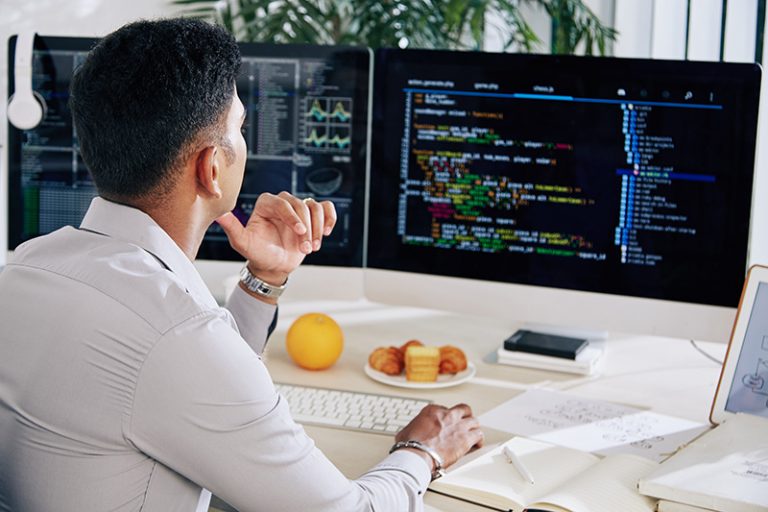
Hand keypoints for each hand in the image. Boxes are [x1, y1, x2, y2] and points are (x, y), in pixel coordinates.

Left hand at [216, 192, 336, 281]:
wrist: (272, 267)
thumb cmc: (257, 254)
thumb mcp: (242, 243)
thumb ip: (232, 227)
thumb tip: (218, 214)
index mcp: (265, 204)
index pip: (282, 203)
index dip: (293, 217)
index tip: (300, 232)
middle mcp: (282, 203)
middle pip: (301, 205)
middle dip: (307, 228)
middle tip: (307, 248)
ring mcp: (298, 209)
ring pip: (315, 206)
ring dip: (318, 227)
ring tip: (314, 247)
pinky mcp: (311, 216)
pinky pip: (326, 208)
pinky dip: (330, 218)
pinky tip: (327, 232)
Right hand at [395, 404, 483, 469]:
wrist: (417, 455)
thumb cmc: (410, 446)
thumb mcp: (406, 431)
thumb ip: (413, 429)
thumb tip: (410, 433)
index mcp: (432, 411)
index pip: (445, 409)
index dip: (447, 418)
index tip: (447, 425)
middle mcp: (447, 415)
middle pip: (463, 409)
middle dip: (465, 415)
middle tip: (465, 422)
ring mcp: (458, 425)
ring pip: (474, 420)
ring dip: (473, 427)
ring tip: (474, 433)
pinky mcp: (466, 438)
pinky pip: (478, 435)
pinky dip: (479, 440)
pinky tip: (477, 444)